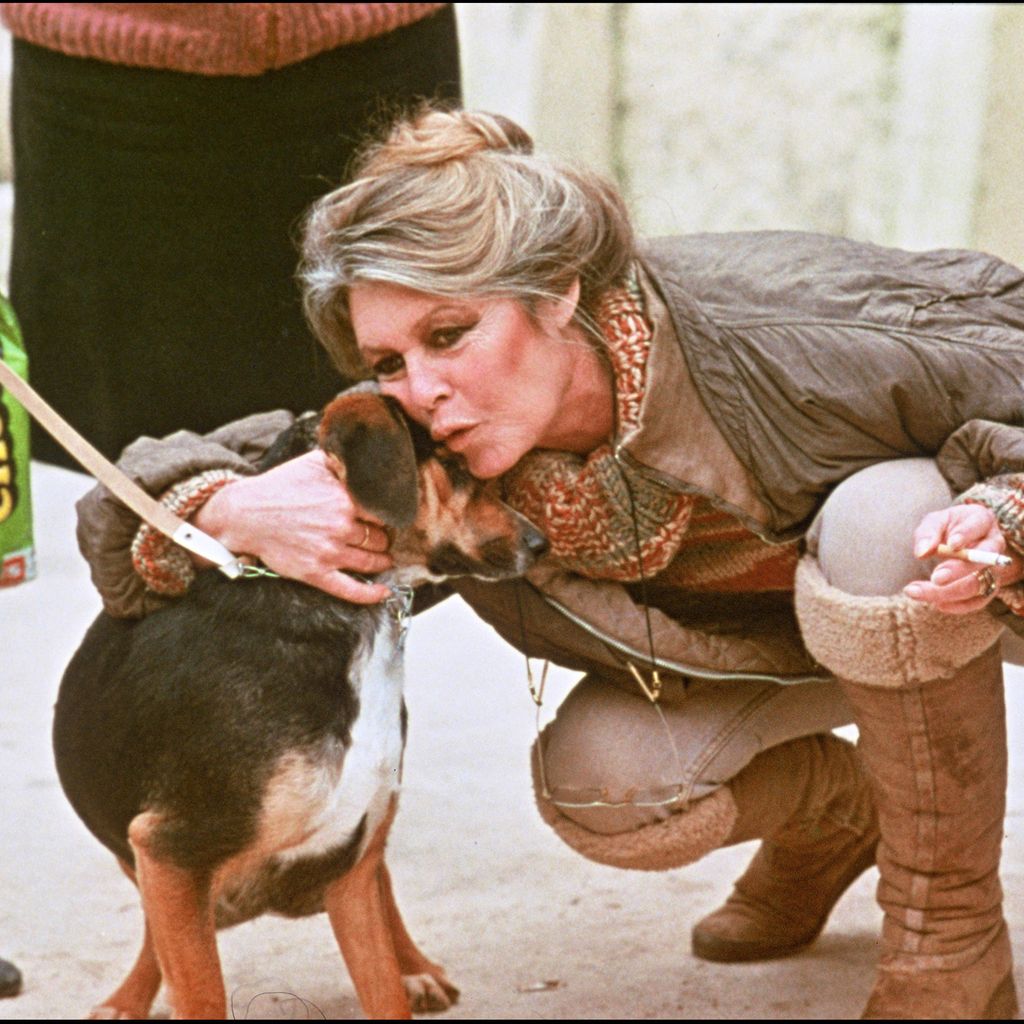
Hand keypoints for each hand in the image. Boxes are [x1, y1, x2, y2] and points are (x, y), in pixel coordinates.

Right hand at [192, 450, 393, 603]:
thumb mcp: (313, 463)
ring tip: (384, 558)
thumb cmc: (280, 486)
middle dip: (384, 538)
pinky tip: (384, 592)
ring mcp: (329, 552)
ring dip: (382, 561)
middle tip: (382, 538)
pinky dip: (371, 593)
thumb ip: (343, 460)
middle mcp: (341, 526)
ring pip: (371, 561)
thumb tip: (367, 456)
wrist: (245, 514)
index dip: (388, 515)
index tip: (386, 517)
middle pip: (380, 538)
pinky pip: (351, 589)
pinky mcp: (316, 573)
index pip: (384, 511)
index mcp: (345, 498)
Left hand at [905, 503, 1023, 613]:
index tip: (951, 544)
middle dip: (958, 570)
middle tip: (935, 577)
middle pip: (982, 560)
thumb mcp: (935, 522)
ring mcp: (993, 567)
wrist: (959, 540)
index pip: (978, 526)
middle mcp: (993, 544)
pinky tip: (937, 604)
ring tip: (917, 592)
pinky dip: (958, 606)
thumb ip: (928, 533)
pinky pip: (978, 601)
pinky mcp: (989, 586)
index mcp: (981, 520)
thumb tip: (921, 552)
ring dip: (948, 592)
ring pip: (978, 584)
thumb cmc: (947, 528)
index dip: (966, 535)